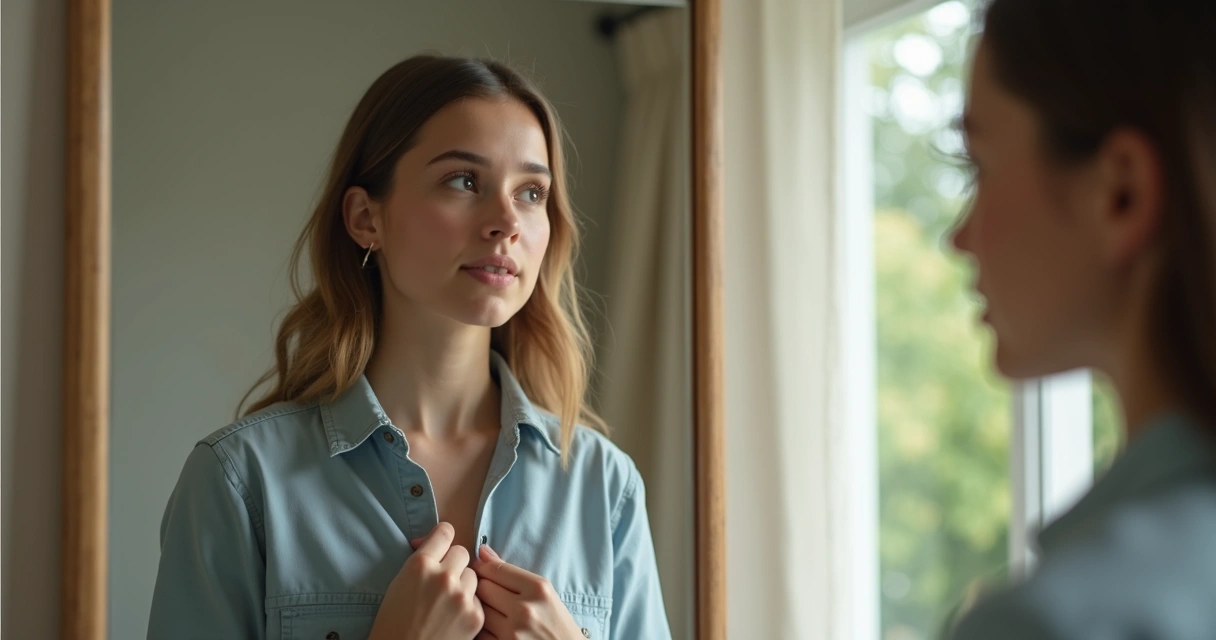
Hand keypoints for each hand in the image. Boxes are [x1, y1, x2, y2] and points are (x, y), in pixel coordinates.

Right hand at [367, 522, 482, 639]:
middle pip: (462, 553)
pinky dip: (468, 605)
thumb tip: (432, 540)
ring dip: (463, 584)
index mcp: (420, 565)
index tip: (442, 544)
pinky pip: (478, 599)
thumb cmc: (393, 623)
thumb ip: (421, 561)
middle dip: (453, 563)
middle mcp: (443, 577)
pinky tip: (453, 617)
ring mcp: (461, 597)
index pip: (445, 532)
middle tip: (442, 579)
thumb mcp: (399, 583)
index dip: (443, 538)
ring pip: (472, 576)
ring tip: (446, 602)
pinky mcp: (475, 616)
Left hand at [471, 545, 583, 639]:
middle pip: (482, 588)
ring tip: (492, 612)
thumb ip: (512, 572)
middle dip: (482, 589)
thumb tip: (483, 552)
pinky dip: (483, 630)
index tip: (481, 571)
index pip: (494, 569)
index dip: (483, 569)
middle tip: (488, 593)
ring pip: (478, 611)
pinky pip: (480, 633)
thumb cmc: (557, 622)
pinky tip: (494, 628)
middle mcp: (525, 609)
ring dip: (481, 610)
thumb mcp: (544, 593)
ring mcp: (513, 632)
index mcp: (538, 589)